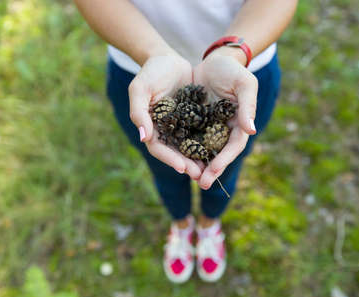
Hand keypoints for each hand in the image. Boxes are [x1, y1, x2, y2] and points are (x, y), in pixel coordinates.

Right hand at [129, 55, 202, 178]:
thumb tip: (144, 138)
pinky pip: (200, 134)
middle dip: (187, 164)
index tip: (183, 167)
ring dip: (198, 159)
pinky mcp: (192, 120)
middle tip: (200, 175)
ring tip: (211, 169)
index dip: (169, 159)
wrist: (168, 59)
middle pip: (174, 152)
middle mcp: (164, 130)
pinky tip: (218, 151)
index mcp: (150, 127)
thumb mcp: (140, 89)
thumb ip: (139, 112)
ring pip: (189, 147)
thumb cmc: (151, 73)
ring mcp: (179, 126)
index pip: (158, 148)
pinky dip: (207, 144)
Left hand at [193, 47, 257, 188]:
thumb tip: (251, 131)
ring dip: (197, 164)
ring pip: (203, 150)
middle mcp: (224, 129)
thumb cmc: (232, 70)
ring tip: (188, 177)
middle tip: (201, 184)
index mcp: (239, 123)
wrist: (215, 60)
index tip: (214, 170)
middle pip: (219, 153)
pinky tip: (177, 159)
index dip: (225, 158)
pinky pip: (190, 138)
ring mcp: (209, 127)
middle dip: (211, 170)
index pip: (234, 145)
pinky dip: (185, 150)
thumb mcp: (244, 84)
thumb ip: (247, 106)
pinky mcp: (195, 122)